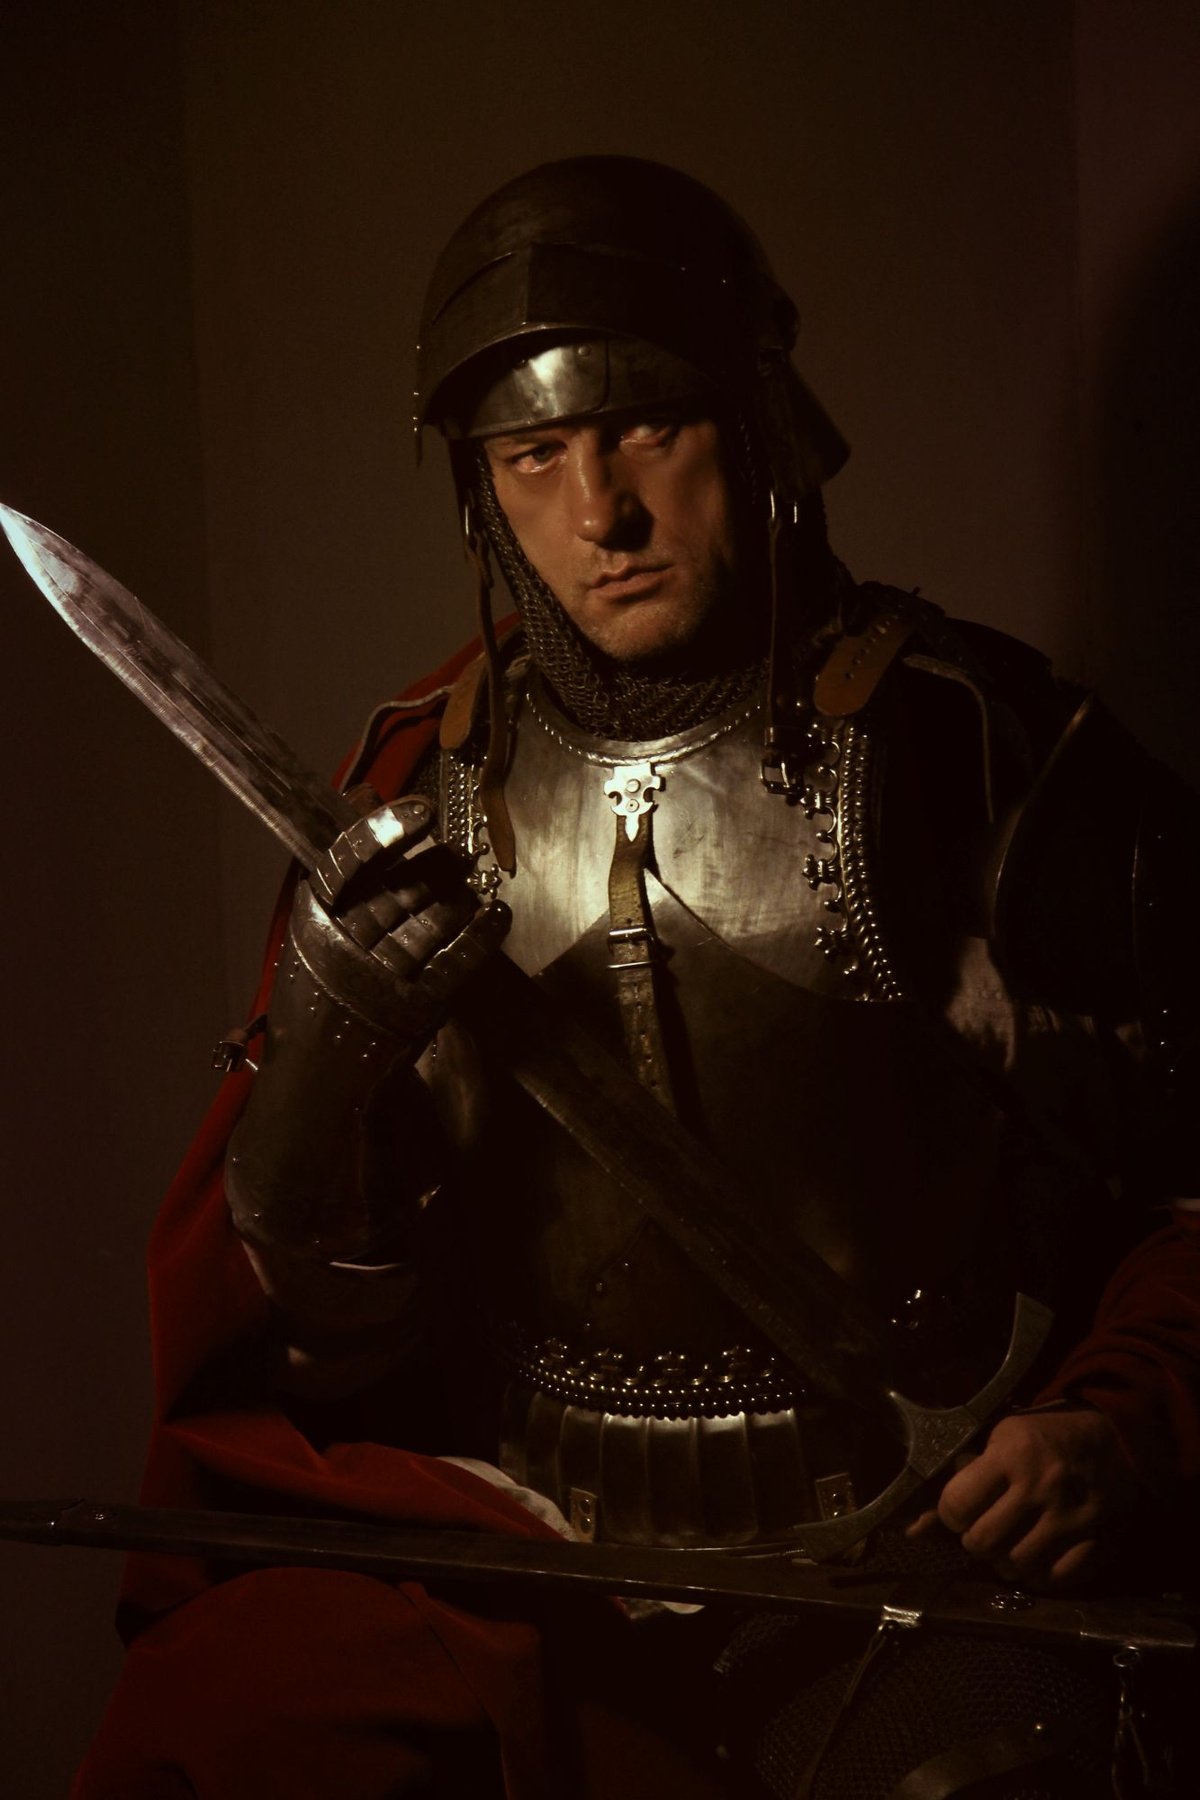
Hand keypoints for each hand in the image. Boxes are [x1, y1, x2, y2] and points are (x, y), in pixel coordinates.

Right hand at [301, 789, 509, 1040]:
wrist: (313, 1077)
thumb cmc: (313, 989)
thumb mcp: (313, 923)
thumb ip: (341, 859)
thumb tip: (361, 791)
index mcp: (312, 923)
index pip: (348, 865)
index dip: (384, 832)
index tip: (419, 813)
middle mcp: (343, 949)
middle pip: (398, 892)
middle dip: (434, 867)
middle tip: (458, 853)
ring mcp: (379, 981)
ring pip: (429, 923)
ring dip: (457, 897)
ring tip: (469, 882)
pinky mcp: (413, 1010)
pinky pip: (456, 963)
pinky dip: (480, 937)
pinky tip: (497, 915)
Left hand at [906, 1407, 1139, 1588]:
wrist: (1111, 1435)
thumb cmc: (1044, 1436)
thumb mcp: (1000, 1438)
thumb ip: (962, 1478)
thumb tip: (915, 1527)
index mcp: (1012, 1454)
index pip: (958, 1505)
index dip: (952, 1513)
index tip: (962, 1509)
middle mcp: (1041, 1486)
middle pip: (983, 1542)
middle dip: (975, 1539)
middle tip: (986, 1527)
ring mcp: (1070, 1516)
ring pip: (1016, 1566)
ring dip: (1006, 1560)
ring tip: (1011, 1541)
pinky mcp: (1096, 1537)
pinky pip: (1056, 1578)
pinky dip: (1041, 1575)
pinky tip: (1038, 1556)